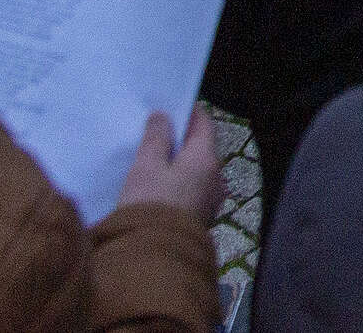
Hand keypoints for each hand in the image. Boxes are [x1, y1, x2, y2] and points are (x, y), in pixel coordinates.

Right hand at [116, 108, 223, 223]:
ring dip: (177, 163)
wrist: (155, 258)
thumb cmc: (150, 204)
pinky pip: (191, 190)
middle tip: (155, 131)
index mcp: (207, 160)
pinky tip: (156, 185)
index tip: (171, 105)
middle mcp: (216, 178)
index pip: (203, 124)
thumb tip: (163, 117)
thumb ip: (156, 138)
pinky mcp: (199, 218)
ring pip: (195, 171)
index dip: (188, 112)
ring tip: (151, 158)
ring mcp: (210, 201)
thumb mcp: (147, 166)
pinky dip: (177, 182)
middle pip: (200, 149)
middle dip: (180, 139)